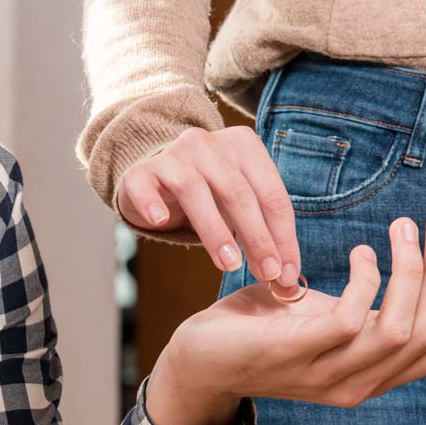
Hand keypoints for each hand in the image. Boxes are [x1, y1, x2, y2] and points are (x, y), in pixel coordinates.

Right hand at [116, 126, 299, 286]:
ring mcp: (172, 155)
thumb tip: (285, 281)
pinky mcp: (140, 172)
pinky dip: (151, 203)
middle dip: (256, 238)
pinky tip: (160, 221)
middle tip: (266, 274)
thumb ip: (261, 235)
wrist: (156, 175)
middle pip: (238, 193)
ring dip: (214, 230)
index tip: (285, 274)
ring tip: (228, 264)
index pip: (271, 195)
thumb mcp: (239, 205)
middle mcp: (208, 143)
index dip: (282, 236)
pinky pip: (144, 186)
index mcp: (243, 146)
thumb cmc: (207, 193)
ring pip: (195, 190)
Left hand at [149, 213, 425, 424]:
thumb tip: (412, 265)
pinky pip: (351, 320)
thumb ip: (365, 309)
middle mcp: (356, 385)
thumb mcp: (324, 320)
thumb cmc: (262, 330)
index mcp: (371, 377)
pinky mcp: (293, 354)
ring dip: (411, 270)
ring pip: (399, 329)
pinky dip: (366, 280)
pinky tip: (361, 252)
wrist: (198, 360)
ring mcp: (325, 376)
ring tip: (403, 227)